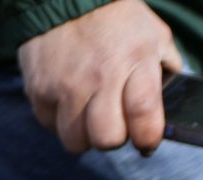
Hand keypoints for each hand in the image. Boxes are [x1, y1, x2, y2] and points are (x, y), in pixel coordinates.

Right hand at [20, 0, 181, 153]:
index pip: (143, 114)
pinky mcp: (39, 91)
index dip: (147, 137)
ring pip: (75, 140)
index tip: (147, 143)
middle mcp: (100, 76)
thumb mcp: (153, 35)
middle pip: (106, 137)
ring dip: (84, 135)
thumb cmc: (116, 20)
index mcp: (136, 60)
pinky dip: (59, 121)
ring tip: (87, 117)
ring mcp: (66, 86)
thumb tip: (162, 105)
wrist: (65, 0)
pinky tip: (67, 102)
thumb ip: (163, 68)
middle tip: (112, 126)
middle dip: (112, 139)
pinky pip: (50, 126)